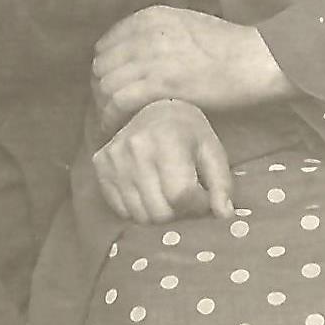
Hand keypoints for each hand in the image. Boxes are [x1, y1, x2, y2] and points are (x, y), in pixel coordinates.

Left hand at [91, 6, 286, 121]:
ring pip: (106, 85)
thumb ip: (158, 35)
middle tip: (110, 109)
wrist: (255, 59)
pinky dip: (111, 118)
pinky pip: (118, 102)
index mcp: (150, 17)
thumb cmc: (230, 47)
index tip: (113, 86)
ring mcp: (150, 58)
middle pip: (102, 65)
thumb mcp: (186, 25)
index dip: (107, 68)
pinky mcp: (159, 84)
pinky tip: (115, 128)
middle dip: (102, 89)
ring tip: (112, 123)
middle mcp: (144, 34)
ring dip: (104, 107)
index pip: (107, 43)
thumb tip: (138, 55)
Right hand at [93, 100, 235, 224]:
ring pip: (140, 215)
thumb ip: (221, 185)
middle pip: (160, 211)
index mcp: (168, 141)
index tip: (203, 197)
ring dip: (158, 212)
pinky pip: (122, 209)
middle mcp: (136, 148)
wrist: (155, 109)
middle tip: (184, 197)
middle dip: (178, 212)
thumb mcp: (213, 153)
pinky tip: (148, 190)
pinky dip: (138, 208)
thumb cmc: (189, 134)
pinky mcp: (101, 165)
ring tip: (167, 193)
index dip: (197, 205)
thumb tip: (223, 215)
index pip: (181, 196)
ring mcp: (115, 157)